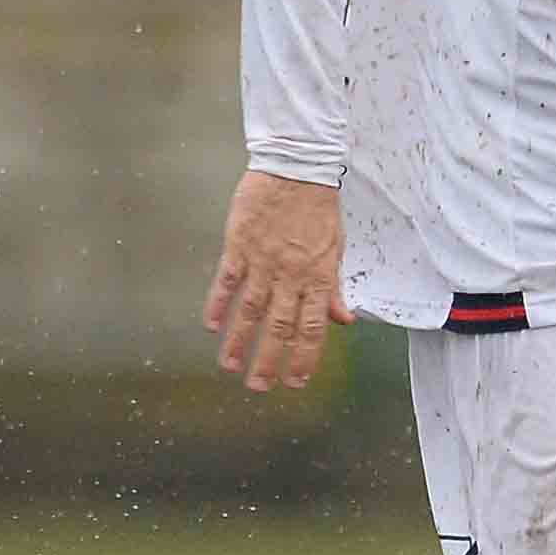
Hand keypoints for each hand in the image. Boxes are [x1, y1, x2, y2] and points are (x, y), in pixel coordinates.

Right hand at [203, 171, 351, 391]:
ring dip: (239, 342)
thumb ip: (334, 288)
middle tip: (259, 386)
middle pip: (278, 327)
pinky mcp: (239, 245)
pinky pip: (226, 281)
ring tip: (230, 367)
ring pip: (249, 311)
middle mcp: (290, 275)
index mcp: (318, 277)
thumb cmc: (318, 208)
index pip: (312, 328)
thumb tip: (344, 320)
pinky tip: (211, 326)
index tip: (296, 381)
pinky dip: (217, 305)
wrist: (297, 168)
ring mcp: (263, 261)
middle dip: (268, 361)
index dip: (304, 358)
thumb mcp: (336, 249)